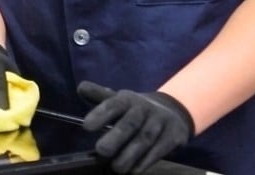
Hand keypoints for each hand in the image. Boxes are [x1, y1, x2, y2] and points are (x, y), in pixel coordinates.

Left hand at [78, 81, 194, 173]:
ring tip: (117, 167)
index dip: (100, 114)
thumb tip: (81, 88)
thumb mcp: (119, 100)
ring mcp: (160, 121)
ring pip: (145, 138)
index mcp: (127, 98)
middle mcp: (144, 108)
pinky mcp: (174, 135)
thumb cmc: (135, 110)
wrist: (172, 112)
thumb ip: (99, 96)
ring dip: (130, 154)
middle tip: (101, 150)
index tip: (86, 126)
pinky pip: (159, 149)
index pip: (113, 104)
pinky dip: (146, 161)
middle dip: (116, 136)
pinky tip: (135, 170)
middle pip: (130, 122)